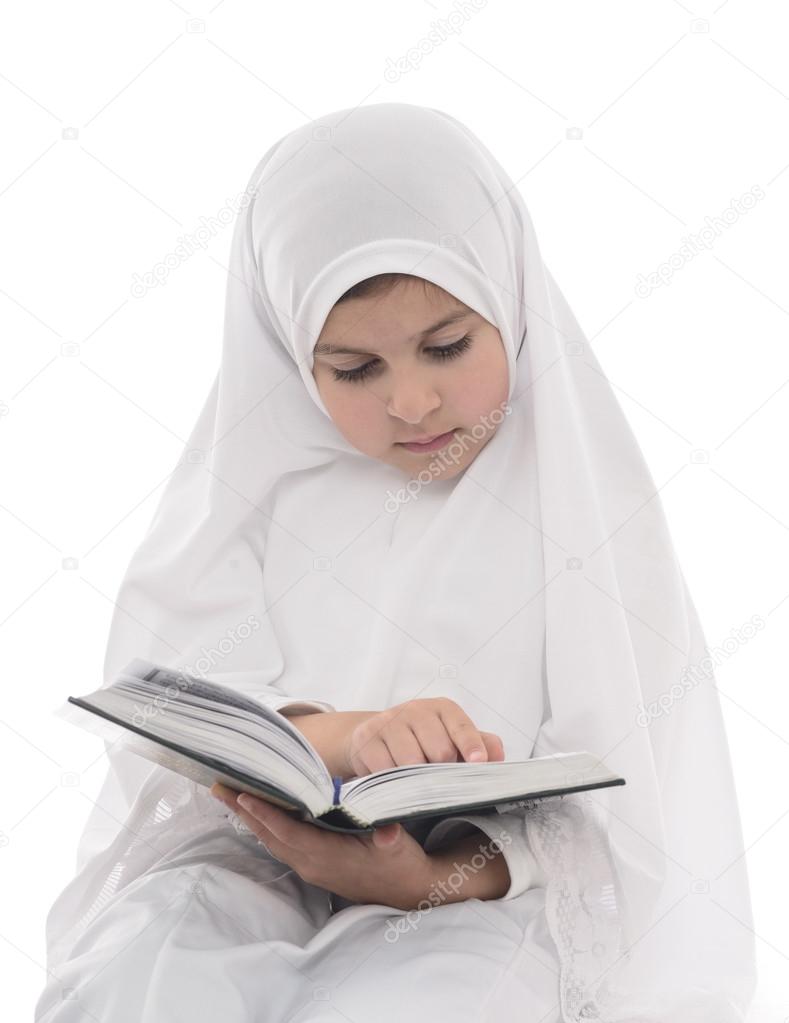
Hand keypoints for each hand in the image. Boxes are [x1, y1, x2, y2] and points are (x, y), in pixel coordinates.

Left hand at [210, 783, 435, 910]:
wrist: (404, 890)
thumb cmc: (399, 863)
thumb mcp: (399, 848)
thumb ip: (390, 838)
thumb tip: (389, 831)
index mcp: (326, 856)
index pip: (287, 832)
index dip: (265, 814)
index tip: (242, 796)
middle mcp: (310, 863)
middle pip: (269, 835)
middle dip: (242, 811)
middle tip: (217, 787)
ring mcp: (309, 866)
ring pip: (271, 839)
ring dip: (249, 818)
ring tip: (228, 794)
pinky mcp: (311, 864)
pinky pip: (279, 842)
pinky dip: (264, 825)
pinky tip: (256, 812)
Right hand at [342, 697, 504, 777]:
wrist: (375, 734)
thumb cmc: (423, 739)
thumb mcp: (452, 738)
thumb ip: (480, 745)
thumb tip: (498, 756)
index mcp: (444, 709)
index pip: (462, 727)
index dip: (472, 746)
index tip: (479, 763)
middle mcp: (417, 710)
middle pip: (440, 750)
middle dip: (443, 772)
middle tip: (440, 782)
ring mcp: (390, 721)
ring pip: (412, 761)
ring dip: (417, 780)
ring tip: (415, 782)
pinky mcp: (367, 737)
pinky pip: (385, 769)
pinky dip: (392, 782)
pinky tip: (393, 780)